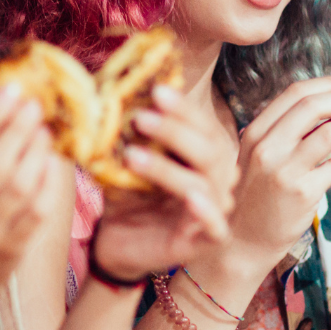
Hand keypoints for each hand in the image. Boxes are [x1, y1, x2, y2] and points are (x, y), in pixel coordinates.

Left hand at [91, 84, 236, 281]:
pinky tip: (191, 197)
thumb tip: (114, 87)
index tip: (156, 90)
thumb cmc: (128, 194)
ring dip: (169, 168)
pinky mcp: (206, 240)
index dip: (183, 108)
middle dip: (175, 131)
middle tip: (141, 118)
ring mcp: (215, 209)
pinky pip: (216, 225)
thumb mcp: (127, 158)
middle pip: (209, 149)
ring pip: (204, 183)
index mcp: (204, 154)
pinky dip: (206, 210)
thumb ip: (130, 130)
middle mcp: (216, 178)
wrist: (117, 241)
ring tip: (132, 155)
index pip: (203, 124)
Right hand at [221, 76, 330, 269]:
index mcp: (255, 132)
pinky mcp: (303, 194)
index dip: (328, 85)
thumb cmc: (253, 197)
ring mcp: (284, 170)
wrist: (241, 242)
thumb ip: (281, 131)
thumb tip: (324, 106)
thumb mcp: (255, 156)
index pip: (295, 92)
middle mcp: (266, 147)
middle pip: (314, 105)